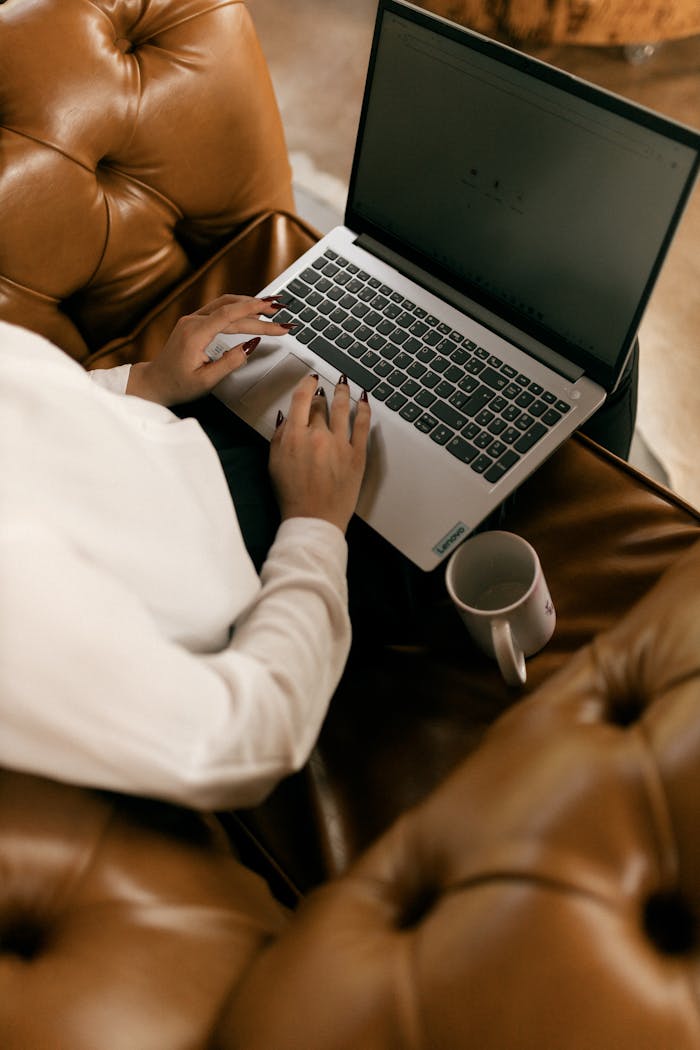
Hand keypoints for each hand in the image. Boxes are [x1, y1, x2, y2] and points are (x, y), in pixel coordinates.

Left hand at [126, 294, 290, 405]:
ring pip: (225, 304)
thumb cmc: (178, 384)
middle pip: (231, 311)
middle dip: (259, 313)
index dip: (252, 310)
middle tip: (282, 317)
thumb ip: (230, 362)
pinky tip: (251, 309)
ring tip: (271, 307)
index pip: (228, 315)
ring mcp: (192, 319)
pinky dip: (238, 307)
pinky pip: (219, 308)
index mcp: (194, 334)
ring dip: (249, 304)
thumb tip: (251, 345)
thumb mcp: (206, 381)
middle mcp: (192, 321)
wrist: (155, 382)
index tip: (272, 309)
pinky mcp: (195, 321)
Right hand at [269, 374, 370, 532]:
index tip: (310, 380)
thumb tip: (287, 416)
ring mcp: (340, 444)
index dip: (306, 384)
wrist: (314, 519)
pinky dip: (364, 409)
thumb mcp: (274, 463)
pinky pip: (362, 425)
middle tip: (323, 391)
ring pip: (343, 408)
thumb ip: (280, 436)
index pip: (301, 398)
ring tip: (344, 384)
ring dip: (342, 392)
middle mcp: (318, 436)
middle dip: (321, 396)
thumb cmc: (292, 496)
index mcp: (294, 436)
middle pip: (321, 405)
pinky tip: (364, 401)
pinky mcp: (357, 455)